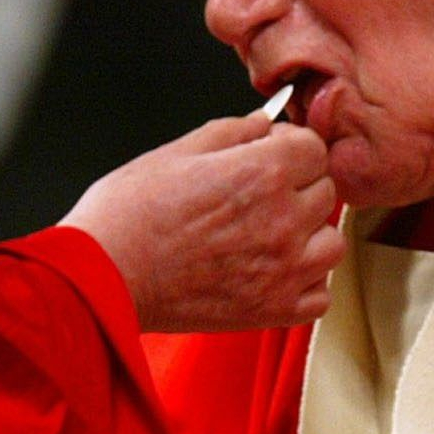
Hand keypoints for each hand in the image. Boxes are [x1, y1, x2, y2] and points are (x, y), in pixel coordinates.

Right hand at [62, 117, 342, 332]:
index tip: (269, 156)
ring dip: (308, 236)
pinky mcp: (273, 310)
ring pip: (330, 243)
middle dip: (297, 187)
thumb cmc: (129, 214)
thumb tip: (264, 123)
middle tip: (257, 196)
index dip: (289, 148)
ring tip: (269, 236)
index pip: (314, 148)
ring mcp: (283, 269)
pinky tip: (271, 272)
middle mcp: (283, 220)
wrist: (104, 275)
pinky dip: (303, 284)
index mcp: (262, 172)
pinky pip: (319, 295)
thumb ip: (232, 132)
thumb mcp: (176, 152)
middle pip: (325, 192)